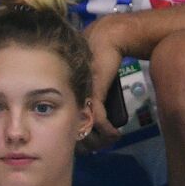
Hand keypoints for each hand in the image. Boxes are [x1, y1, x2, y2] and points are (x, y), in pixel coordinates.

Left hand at [80, 18, 127, 152]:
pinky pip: (99, 121)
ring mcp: (81, 97)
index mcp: (69, 97)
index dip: (79, 140)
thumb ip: (93, 97)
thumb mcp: (95, 81)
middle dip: (91, 144)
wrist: (108, 39)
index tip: (91, 146)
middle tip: (102, 145)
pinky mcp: (93, 94)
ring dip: (102, 140)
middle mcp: (72, 98)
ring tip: (111, 139)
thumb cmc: (101, 58)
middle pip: (75, 132)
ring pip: (87, 130)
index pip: (68, 126)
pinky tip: (116, 134)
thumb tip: (97, 118)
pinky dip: (108, 131)